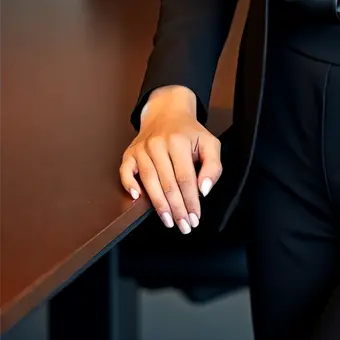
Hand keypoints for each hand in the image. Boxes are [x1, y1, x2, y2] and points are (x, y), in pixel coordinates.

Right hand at [119, 88, 221, 232]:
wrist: (167, 113)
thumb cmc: (189, 133)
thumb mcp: (209, 144)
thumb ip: (213, 166)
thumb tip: (203, 189)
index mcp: (180, 142)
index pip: (186, 178)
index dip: (191, 201)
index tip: (195, 218)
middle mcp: (159, 144)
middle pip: (168, 184)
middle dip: (177, 209)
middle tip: (184, 226)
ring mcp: (142, 148)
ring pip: (149, 182)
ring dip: (159, 206)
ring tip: (169, 221)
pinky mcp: (130, 153)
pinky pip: (125, 172)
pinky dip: (129, 185)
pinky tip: (137, 199)